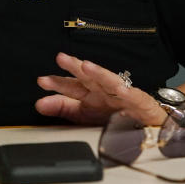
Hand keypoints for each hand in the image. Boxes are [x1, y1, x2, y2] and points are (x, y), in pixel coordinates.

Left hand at [35, 52, 166, 125]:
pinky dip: (128, 93)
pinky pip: (133, 97)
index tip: (42, 81)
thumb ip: (62, 108)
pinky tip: (121, 90)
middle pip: (87, 77)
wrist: (145, 125)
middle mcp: (103, 91)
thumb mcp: (84, 115)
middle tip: (61, 58)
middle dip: (75, 67)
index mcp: (89, 94)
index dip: (57, 83)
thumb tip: (39, 104)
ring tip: (87, 67)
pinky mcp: (140, 102)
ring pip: (109, 82)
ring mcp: (121, 95)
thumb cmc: (113, 117)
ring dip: (99, 73)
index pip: (70, 85)